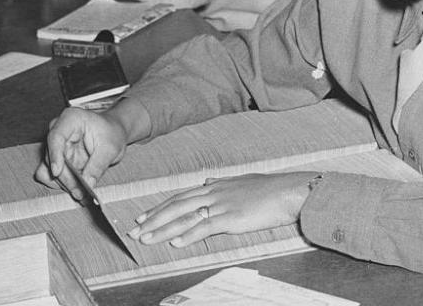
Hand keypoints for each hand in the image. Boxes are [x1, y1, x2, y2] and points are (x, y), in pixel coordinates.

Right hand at [34, 107, 129, 197]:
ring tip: (79, 191)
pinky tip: (75, 187)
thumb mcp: (110, 148)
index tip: (57, 172)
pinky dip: (62, 183)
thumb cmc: (112, 133)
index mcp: (71, 119)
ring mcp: (57, 145)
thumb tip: (87, 183)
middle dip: (64, 176)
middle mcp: (59, 130)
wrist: (114, 133)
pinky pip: (51, 174)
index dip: (54, 155)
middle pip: (51, 156)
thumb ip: (98, 166)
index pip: (56, 136)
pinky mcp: (58, 158)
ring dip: (62, 182)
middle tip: (79, 191)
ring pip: (47, 168)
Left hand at [127, 171, 317, 248]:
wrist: (288, 191)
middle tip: (134, 231)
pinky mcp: (231, 218)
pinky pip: (205, 227)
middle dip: (153, 219)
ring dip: (163, 229)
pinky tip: (175, 242)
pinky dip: (188, 235)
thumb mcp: (241, 180)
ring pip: (185, 217)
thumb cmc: (268, 188)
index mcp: (215, 185)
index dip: (160, 207)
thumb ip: (222, 182)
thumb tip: (207, 180)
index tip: (144, 217)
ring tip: (146, 239)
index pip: (180, 197)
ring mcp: (221, 205)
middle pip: (176, 206)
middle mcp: (213, 193)